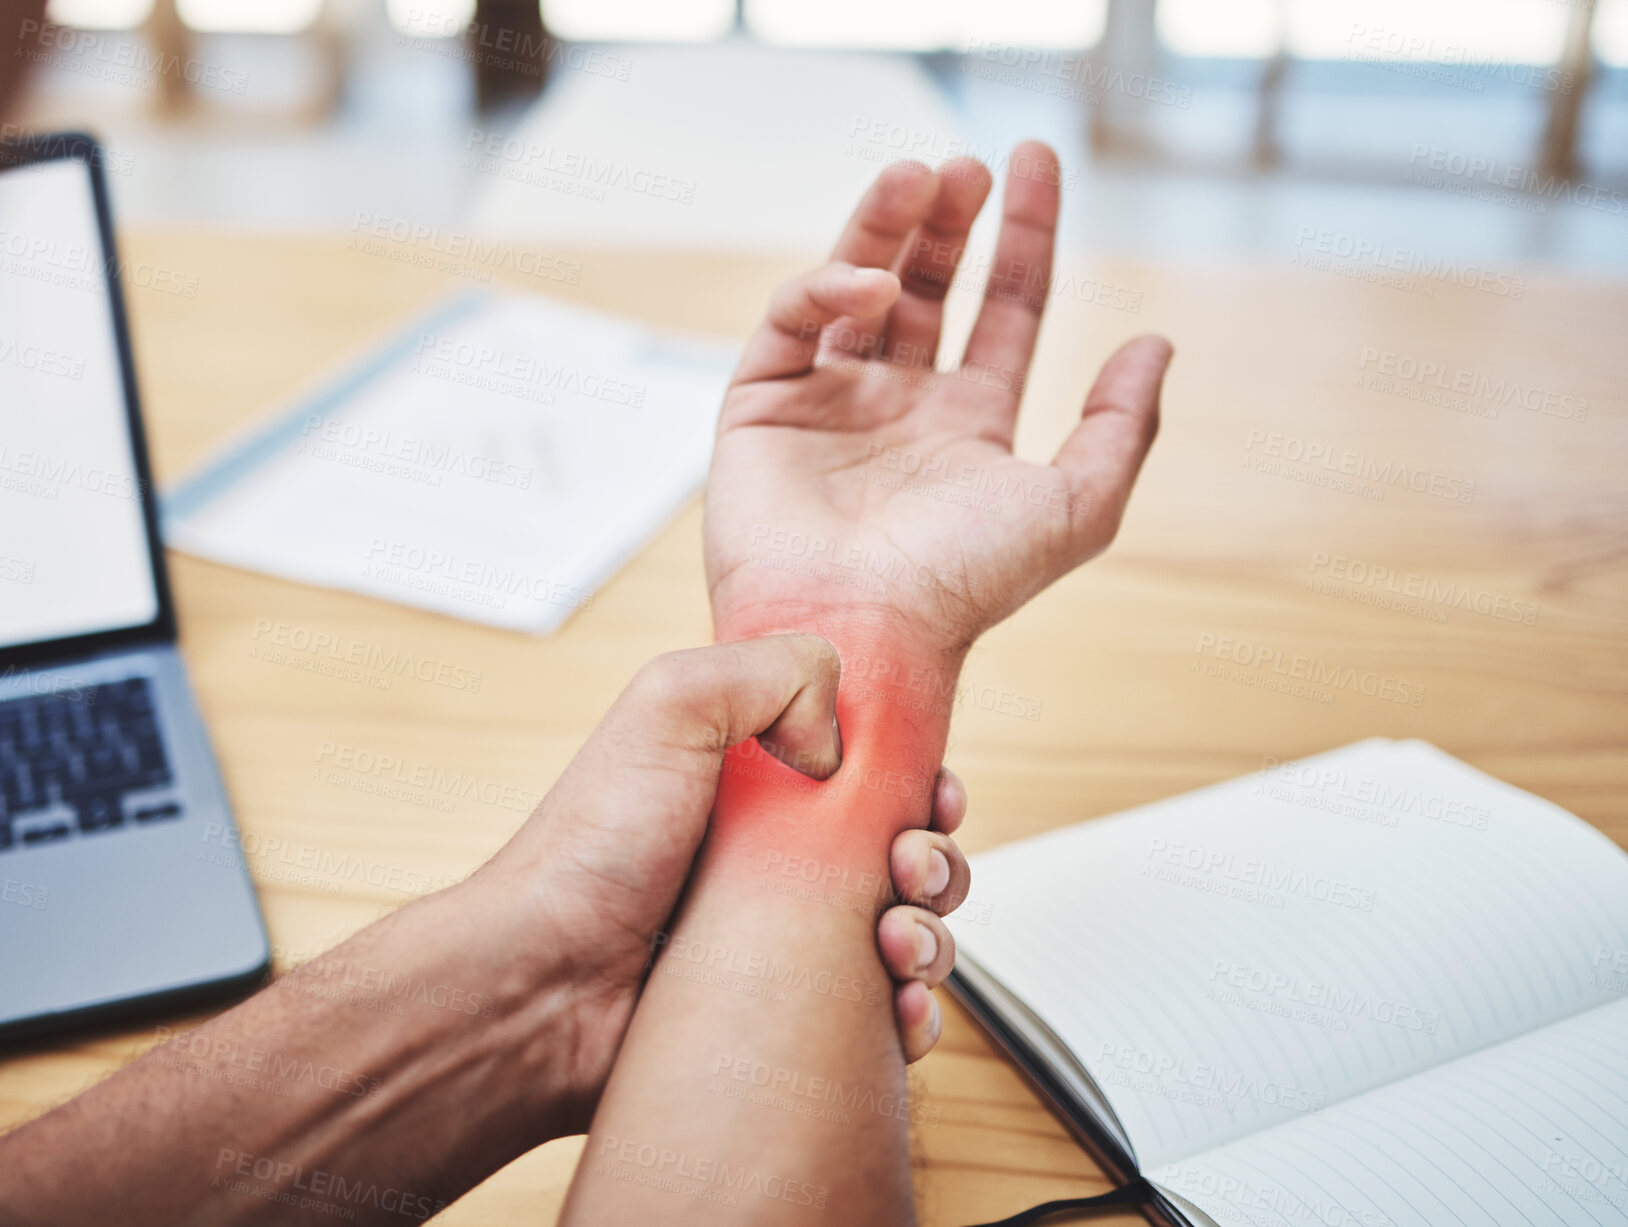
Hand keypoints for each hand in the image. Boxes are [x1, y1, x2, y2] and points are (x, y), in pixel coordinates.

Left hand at [469, 634, 970, 1128]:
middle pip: (903, 857)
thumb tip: (840, 736)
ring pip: (904, 938)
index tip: (931, 796)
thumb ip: (768, 671)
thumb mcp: (670, 704)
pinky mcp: (784, 1015)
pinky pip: (876, 1019)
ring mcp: (782, 942)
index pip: (871, 776)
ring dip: (931, 936)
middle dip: (934, 861)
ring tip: (898, 941)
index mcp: (758, 785)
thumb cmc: (590, 850)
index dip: (917, 784)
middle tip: (909, 868)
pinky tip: (899, 1008)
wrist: (542, 985)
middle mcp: (775, 861)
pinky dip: (911, 1015)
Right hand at [705, 142, 1172, 655]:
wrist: (860, 632)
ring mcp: (828, 403)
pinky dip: (826, 292)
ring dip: (885, 226)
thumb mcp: (1075, 507)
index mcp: (970, 426)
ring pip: (855, 288)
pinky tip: (869, 289)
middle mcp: (899, 407)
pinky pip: (790, 325)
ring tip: (916, 175)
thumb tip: (1154, 343)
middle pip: (929, 285)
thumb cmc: (962, 585)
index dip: (1025, 235)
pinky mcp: (760, 409)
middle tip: (968, 166)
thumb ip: (1122, 426)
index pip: (1005, 307)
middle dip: (949, 221)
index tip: (1034, 162)